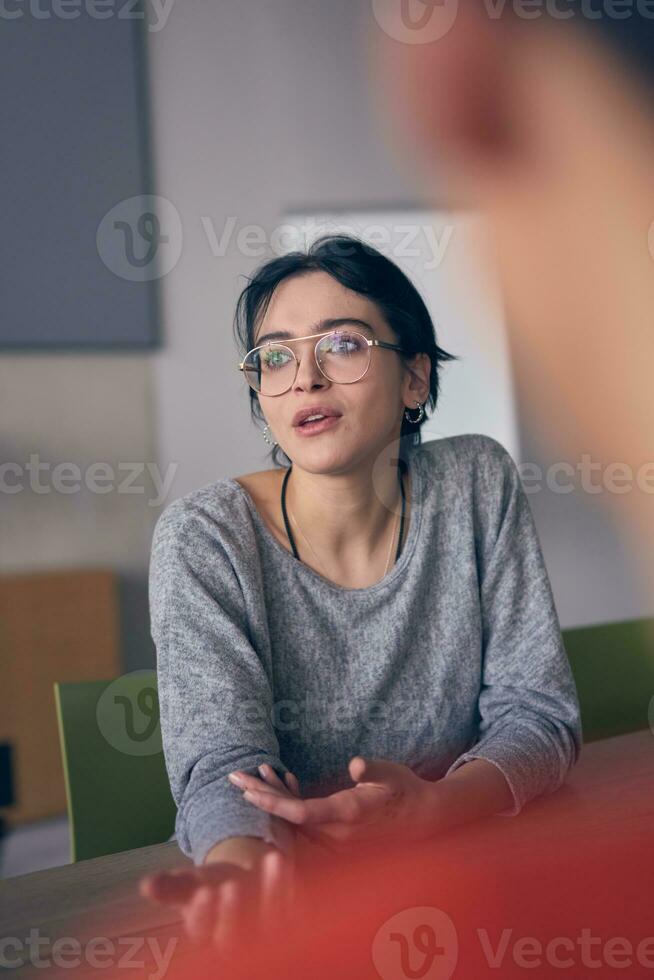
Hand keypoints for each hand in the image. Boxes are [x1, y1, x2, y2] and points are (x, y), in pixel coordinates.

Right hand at [138, 844, 296, 954]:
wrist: (244, 880)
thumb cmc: (212, 886)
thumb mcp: (191, 885)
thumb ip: (172, 887)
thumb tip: (146, 885)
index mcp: (208, 939)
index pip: (203, 933)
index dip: (203, 915)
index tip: (202, 892)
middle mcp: (238, 945)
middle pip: (235, 935)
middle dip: (233, 910)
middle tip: (230, 885)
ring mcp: (267, 937)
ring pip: (268, 920)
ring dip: (269, 891)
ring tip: (266, 860)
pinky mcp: (290, 924)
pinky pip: (289, 905)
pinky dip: (285, 882)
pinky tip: (278, 859)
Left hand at [231, 757, 439, 852]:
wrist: (422, 818)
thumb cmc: (406, 792)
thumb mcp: (392, 775)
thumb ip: (372, 770)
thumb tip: (355, 765)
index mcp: (346, 815)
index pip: (301, 814)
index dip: (274, 804)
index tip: (250, 792)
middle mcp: (335, 830)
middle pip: (287, 817)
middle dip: (260, 798)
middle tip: (234, 776)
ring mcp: (333, 834)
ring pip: (293, 818)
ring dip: (272, 796)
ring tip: (253, 772)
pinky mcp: (334, 830)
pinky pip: (304, 818)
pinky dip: (289, 799)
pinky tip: (282, 778)